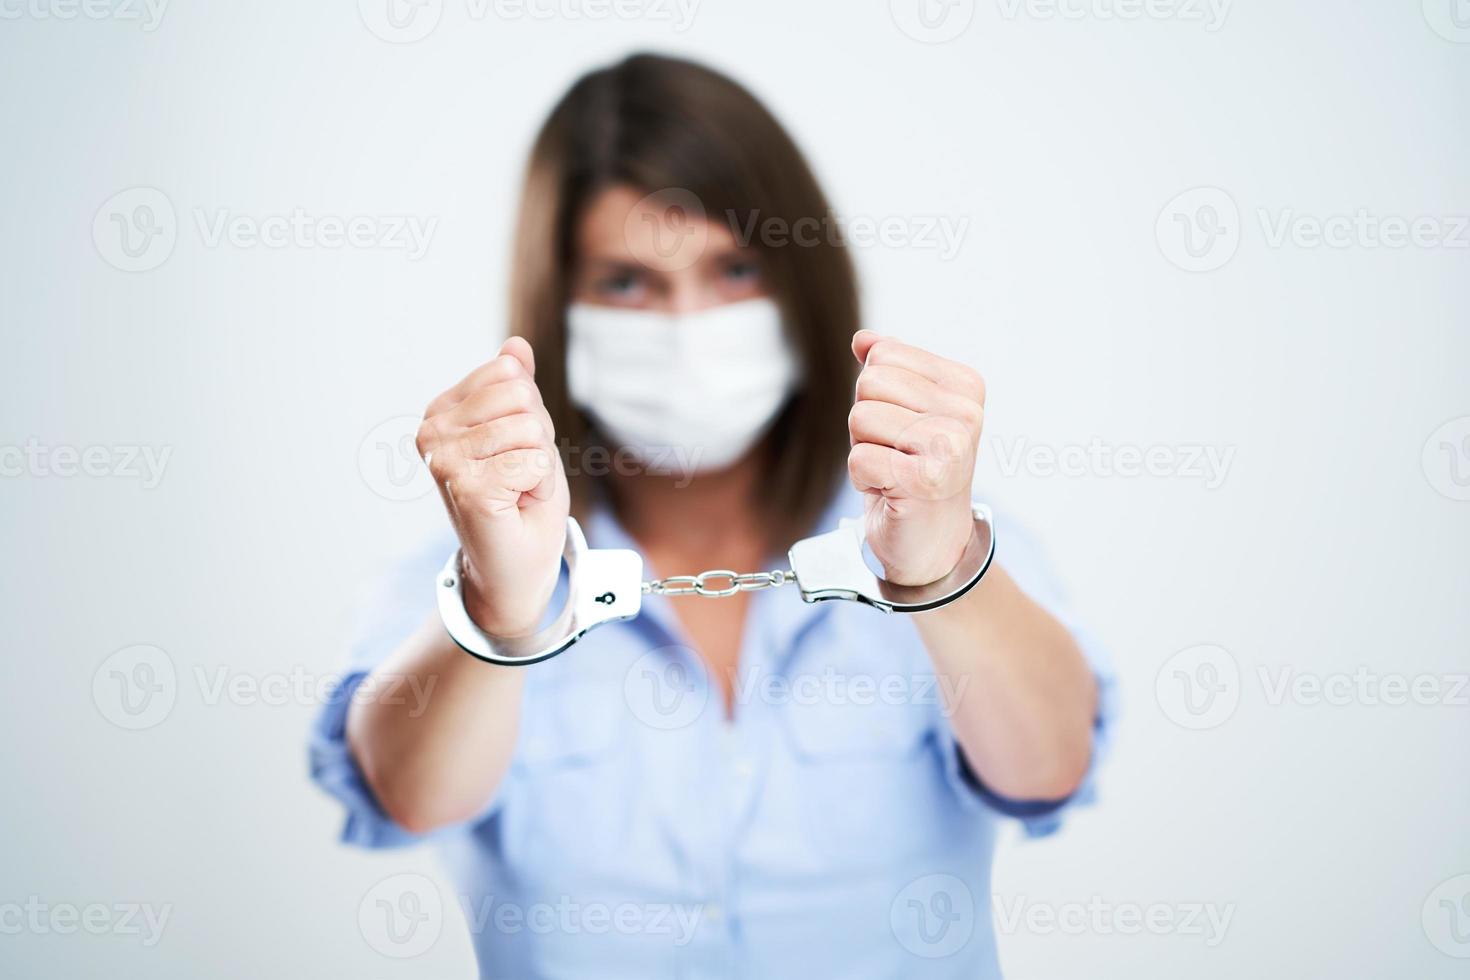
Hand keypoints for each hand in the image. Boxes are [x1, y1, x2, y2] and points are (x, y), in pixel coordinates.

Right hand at [417, 337, 569, 635]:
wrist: (514, 567)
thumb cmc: (520, 501)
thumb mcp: (526, 433)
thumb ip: (518, 388)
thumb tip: (516, 345)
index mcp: (441, 411)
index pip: (511, 374)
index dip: (531, 414)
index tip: (514, 451)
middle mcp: (433, 431)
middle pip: (522, 397)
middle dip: (538, 438)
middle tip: (519, 474)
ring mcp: (445, 459)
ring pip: (531, 428)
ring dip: (539, 464)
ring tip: (517, 490)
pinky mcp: (467, 486)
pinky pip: (536, 461)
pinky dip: (539, 486)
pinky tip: (516, 505)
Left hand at [848, 330, 985, 586]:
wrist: (931, 542)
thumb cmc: (913, 470)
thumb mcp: (903, 411)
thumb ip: (887, 369)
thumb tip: (862, 339)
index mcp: (965, 385)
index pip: (884, 356)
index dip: (876, 394)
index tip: (902, 429)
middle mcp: (966, 412)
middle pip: (869, 384)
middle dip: (866, 422)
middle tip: (895, 454)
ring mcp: (950, 446)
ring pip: (861, 417)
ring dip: (864, 449)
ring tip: (894, 471)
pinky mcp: (926, 480)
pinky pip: (859, 458)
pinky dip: (863, 480)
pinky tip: (891, 492)